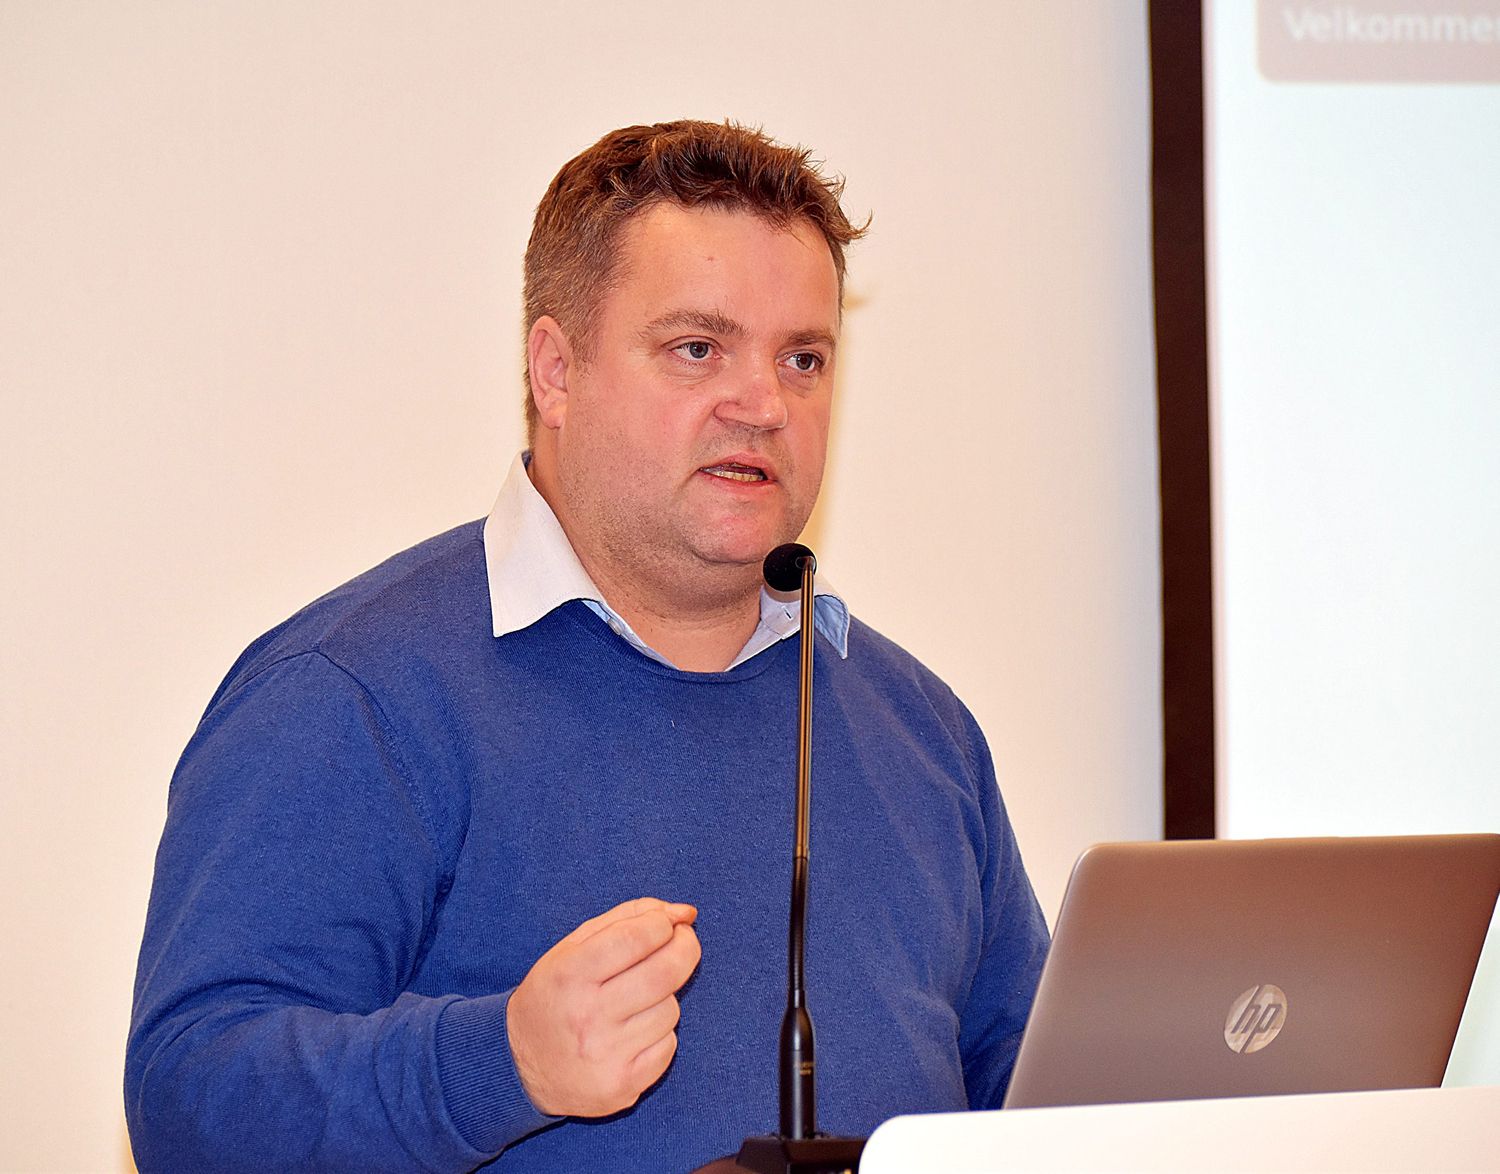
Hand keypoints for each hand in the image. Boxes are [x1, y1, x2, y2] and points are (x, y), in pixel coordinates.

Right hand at [506, 897, 701, 1117]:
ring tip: (637, 999)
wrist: (521, 1067)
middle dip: (686, 948)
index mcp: (568, 974)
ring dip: (665, 996)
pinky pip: (668, 1045)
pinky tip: (634, 1032)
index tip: (666, 922)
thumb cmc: (556, 995)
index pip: (635, 937)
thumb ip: (626, 919)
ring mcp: (605, 1054)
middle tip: (683, 940)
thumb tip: (684, 912)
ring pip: (670, 1009)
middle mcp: (586, 1015)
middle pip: (664, 972)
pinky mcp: (622, 1085)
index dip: (662, 923)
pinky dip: (660, 1033)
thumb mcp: (572, 947)